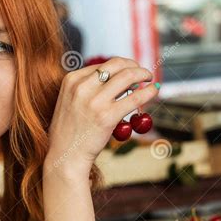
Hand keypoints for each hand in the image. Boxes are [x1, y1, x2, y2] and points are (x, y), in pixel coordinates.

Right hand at [45, 57, 159, 178]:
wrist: (65, 155)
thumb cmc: (69, 132)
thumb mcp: (70, 101)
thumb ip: (87, 89)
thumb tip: (114, 80)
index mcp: (71, 80)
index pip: (101, 65)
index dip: (119, 66)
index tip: (129, 71)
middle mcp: (82, 87)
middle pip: (116, 64)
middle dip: (133, 65)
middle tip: (141, 72)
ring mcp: (95, 101)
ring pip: (128, 76)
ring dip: (143, 73)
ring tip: (149, 78)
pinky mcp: (108, 116)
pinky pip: (135, 98)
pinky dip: (148, 92)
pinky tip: (154, 90)